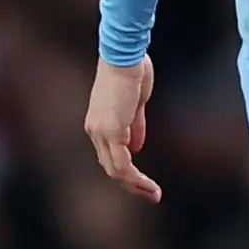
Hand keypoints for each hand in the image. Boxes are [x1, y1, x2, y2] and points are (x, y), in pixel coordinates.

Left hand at [84, 58, 159, 203]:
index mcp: (99, 123)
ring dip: (135, 185)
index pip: (110, 155)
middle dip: (131, 184)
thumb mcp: (135, 103)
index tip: (145, 181)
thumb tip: (136, 146)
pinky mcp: (111, 131)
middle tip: (151, 194)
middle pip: (110, 167)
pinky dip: (134, 177)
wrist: (124, 54)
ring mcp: (101, 132)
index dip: (127, 171)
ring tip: (153, 194)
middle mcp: (95, 130)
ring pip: (115, 170)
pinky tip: (147, 184)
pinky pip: (121, 163)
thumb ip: (135, 126)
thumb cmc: (132, 70)